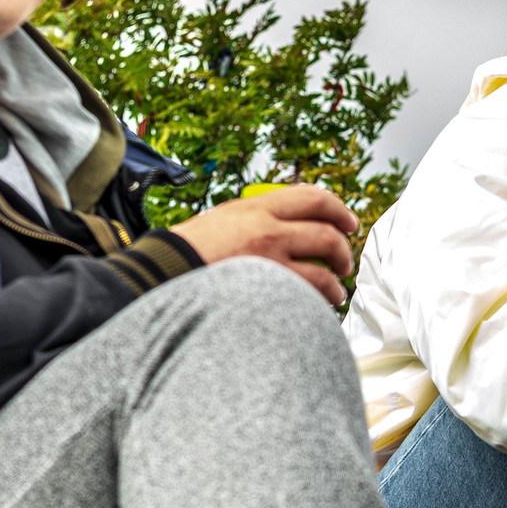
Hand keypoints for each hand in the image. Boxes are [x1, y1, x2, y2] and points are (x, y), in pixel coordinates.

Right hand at [169, 185, 357, 306]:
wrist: (158, 274)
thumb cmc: (185, 252)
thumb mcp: (220, 220)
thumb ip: (253, 220)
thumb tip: (284, 228)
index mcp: (255, 207)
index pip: (311, 197)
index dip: (338, 209)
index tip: (348, 222)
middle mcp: (267, 228)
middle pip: (327, 232)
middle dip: (343, 249)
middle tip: (344, 263)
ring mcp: (269, 261)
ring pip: (324, 269)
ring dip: (336, 283)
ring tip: (336, 292)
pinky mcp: (267, 290)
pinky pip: (309, 296)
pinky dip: (320, 304)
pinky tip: (319, 309)